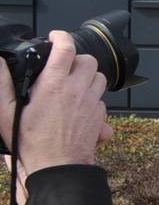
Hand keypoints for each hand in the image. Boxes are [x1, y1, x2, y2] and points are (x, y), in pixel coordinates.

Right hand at [6, 31, 111, 190]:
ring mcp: (92, 104)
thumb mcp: (5, 113)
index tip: (56, 37)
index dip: (61, 37)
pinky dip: (92, 100)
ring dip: (87, 77)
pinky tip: (78, 108)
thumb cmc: (31, 143)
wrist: (57, 168)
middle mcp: (77, 90)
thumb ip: (3, 85)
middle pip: (88, 60)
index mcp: (54, 85)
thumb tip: (0, 64)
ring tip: (71, 86)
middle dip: (76, 59)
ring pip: (99, 78)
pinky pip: (102, 101)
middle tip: (63, 67)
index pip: (66, 49)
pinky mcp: (100, 118)